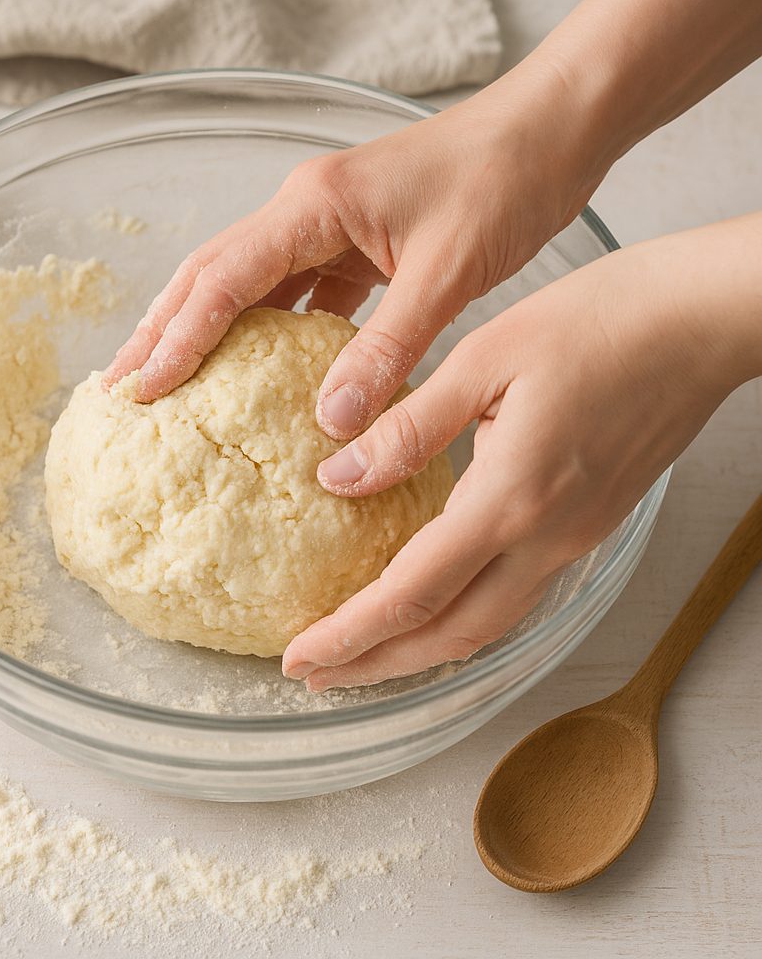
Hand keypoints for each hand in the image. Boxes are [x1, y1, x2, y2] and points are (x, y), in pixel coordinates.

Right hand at [104, 75, 598, 440]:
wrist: (552, 131)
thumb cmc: (505, 180)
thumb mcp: (448, 270)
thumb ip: (388, 347)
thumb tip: (332, 422)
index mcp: (315, 204)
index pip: (226, 278)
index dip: (180, 337)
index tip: (143, 389)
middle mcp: (306, 209)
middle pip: (213, 275)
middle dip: (163, 331)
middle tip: (122, 388)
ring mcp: (327, 225)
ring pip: (247, 285)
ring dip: (206, 332)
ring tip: (167, 383)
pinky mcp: (354, 244)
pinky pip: (297, 295)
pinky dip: (270, 334)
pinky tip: (261, 374)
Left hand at [282, 221, 759, 689]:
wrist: (700, 323)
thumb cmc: (597, 324)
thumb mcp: (484, 358)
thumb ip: (408, 428)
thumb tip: (337, 478)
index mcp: (511, 497)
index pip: (412, 593)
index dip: (349, 634)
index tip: (298, 658)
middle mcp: (546, 538)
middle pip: (449, 636)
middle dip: (377, 664)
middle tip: (316, 675)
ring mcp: (573, 539)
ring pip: (487, 627)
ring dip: (419, 652)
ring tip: (362, 653)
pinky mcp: (588, 527)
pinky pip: (516, 598)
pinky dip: (463, 620)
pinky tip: (433, 607)